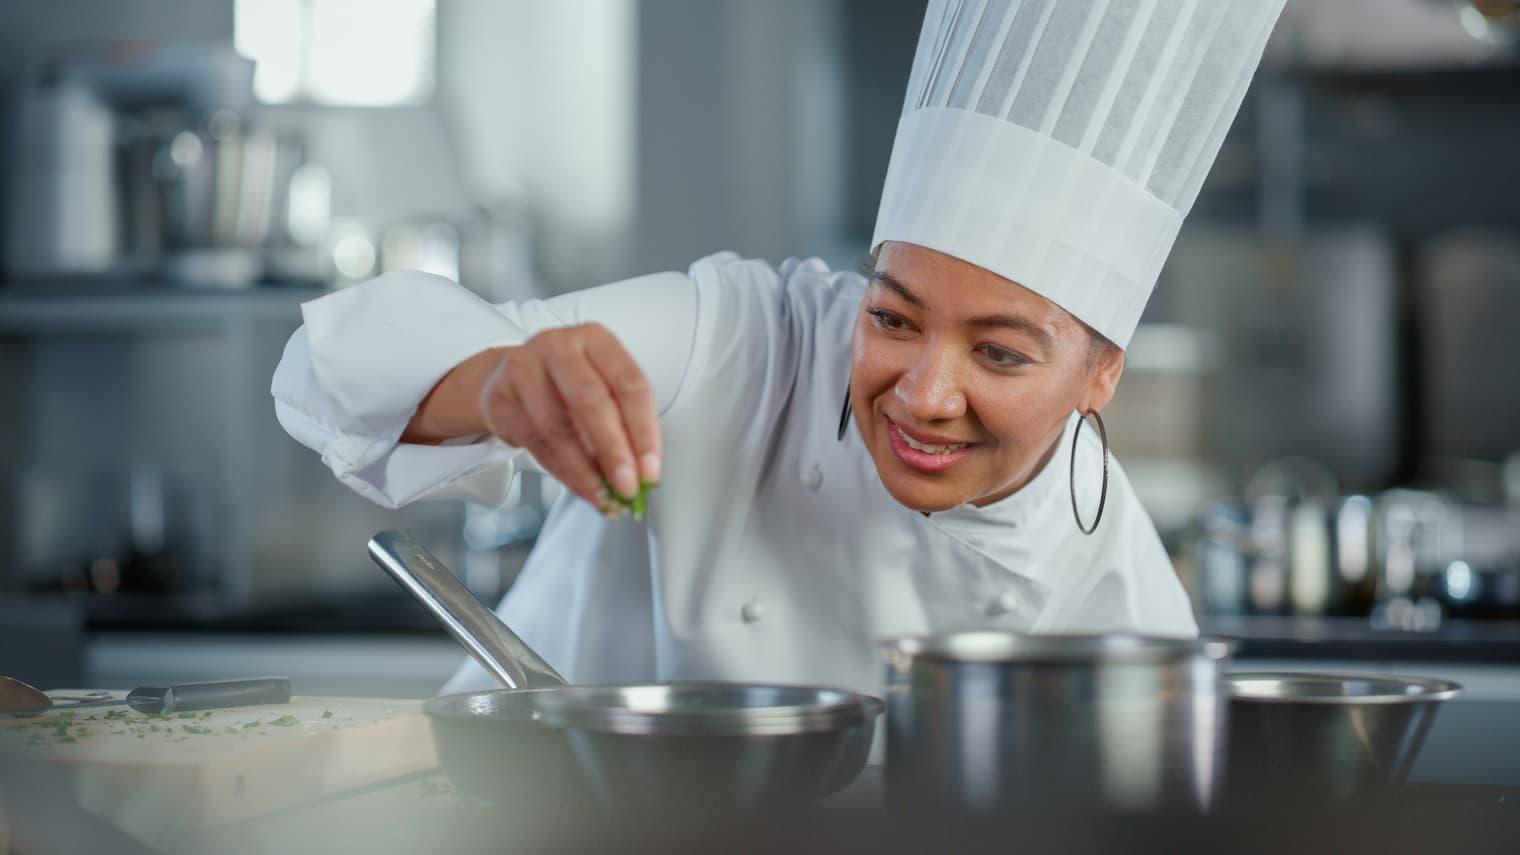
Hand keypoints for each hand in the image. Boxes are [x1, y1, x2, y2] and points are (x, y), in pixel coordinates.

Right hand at [478, 324, 660, 510]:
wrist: (512, 376)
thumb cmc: (568, 383)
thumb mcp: (602, 386)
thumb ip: (624, 422)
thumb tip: (642, 473)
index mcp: (596, 339)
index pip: (629, 384)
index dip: (644, 431)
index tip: (650, 470)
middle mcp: (559, 345)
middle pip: (591, 401)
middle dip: (613, 451)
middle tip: (627, 487)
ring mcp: (524, 367)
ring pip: (559, 427)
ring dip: (585, 470)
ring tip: (603, 495)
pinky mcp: (500, 395)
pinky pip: (535, 442)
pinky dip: (562, 471)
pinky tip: (579, 486)